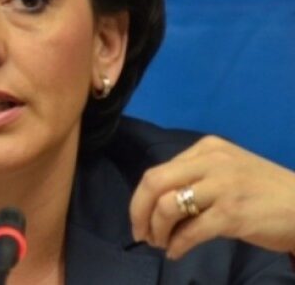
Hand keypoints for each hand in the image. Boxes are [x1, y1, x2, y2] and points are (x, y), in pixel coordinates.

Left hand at [129, 135, 294, 258]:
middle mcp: (210, 161)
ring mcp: (222, 186)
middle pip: (154, 182)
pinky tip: (176, 252)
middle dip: (139, 211)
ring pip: (167, 206)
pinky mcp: (232, 213)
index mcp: (206, 148)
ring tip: (161, 243)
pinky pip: (190, 231)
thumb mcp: (226, 171)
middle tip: (141, 233)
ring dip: (157, 230)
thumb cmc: (262, 191)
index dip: (141, 198)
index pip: (157, 171)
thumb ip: (194, 178)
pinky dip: (177, 244)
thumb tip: (156, 205)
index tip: (139, 218)